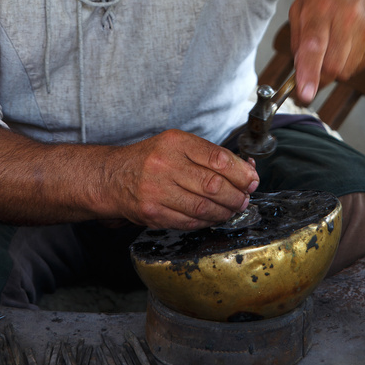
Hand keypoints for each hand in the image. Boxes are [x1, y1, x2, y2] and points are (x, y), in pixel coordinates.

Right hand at [103, 129, 258, 230]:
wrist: (113, 176)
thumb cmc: (151, 159)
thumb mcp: (177, 145)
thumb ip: (209, 156)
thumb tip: (246, 170)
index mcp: (175, 142)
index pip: (218, 158)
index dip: (241, 173)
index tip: (251, 180)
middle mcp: (165, 164)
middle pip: (214, 185)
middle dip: (236, 195)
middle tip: (244, 198)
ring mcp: (157, 190)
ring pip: (203, 206)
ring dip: (224, 211)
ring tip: (231, 209)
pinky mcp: (153, 212)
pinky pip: (189, 221)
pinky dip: (206, 221)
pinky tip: (212, 217)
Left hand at [288, 0, 364, 105]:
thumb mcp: (303, 4)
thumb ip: (297, 37)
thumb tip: (298, 69)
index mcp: (321, 8)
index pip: (313, 46)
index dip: (309, 73)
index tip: (305, 94)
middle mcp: (346, 19)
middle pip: (331, 66)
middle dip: (318, 77)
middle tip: (313, 68)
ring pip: (345, 72)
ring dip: (334, 69)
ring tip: (334, 44)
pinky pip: (358, 69)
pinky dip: (348, 64)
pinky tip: (348, 44)